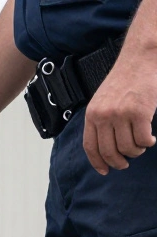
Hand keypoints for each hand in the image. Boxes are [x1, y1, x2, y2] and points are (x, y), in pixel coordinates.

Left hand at [83, 52, 156, 174]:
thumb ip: (101, 120)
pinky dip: (148, 143)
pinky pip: (142, 140)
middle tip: (126, 162)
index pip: (90, 147)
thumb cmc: (125, 80)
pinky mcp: (140, 112)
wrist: (141, 59)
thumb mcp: (103, 100)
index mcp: (92, 114)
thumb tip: (105, 147)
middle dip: (118, 162)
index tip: (104, 171)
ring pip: (127, 148)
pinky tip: (151, 138)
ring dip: (136, 151)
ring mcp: (121, 114)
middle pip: (109, 151)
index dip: (97, 162)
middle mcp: (103, 116)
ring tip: (141, 145)